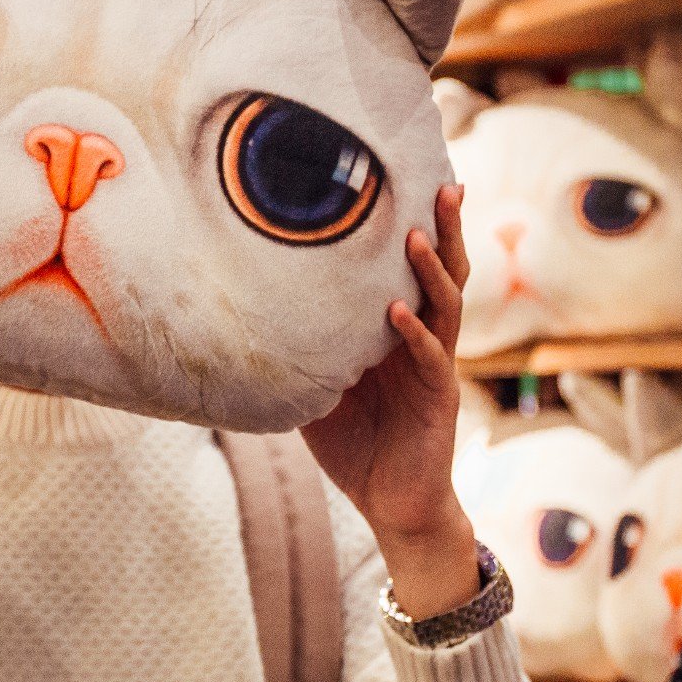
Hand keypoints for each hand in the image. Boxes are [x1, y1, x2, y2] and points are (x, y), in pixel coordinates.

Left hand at [302, 184, 477, 619]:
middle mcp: (424, 338)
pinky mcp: (438, 398)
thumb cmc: (356, 444)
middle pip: (442, 272)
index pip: (413, 267)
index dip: (417, 225)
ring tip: (414, 234)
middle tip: (443, 181)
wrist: (393, 504)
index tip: (409, 177)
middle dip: (444, 228)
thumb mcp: (316, 389)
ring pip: (444, 305)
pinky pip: (428, 359)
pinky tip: (396, 312)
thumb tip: (237, 317)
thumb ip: (296, 351)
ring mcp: (434, 366)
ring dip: (429, 269)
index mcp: (399, 330)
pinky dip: (412, 334)